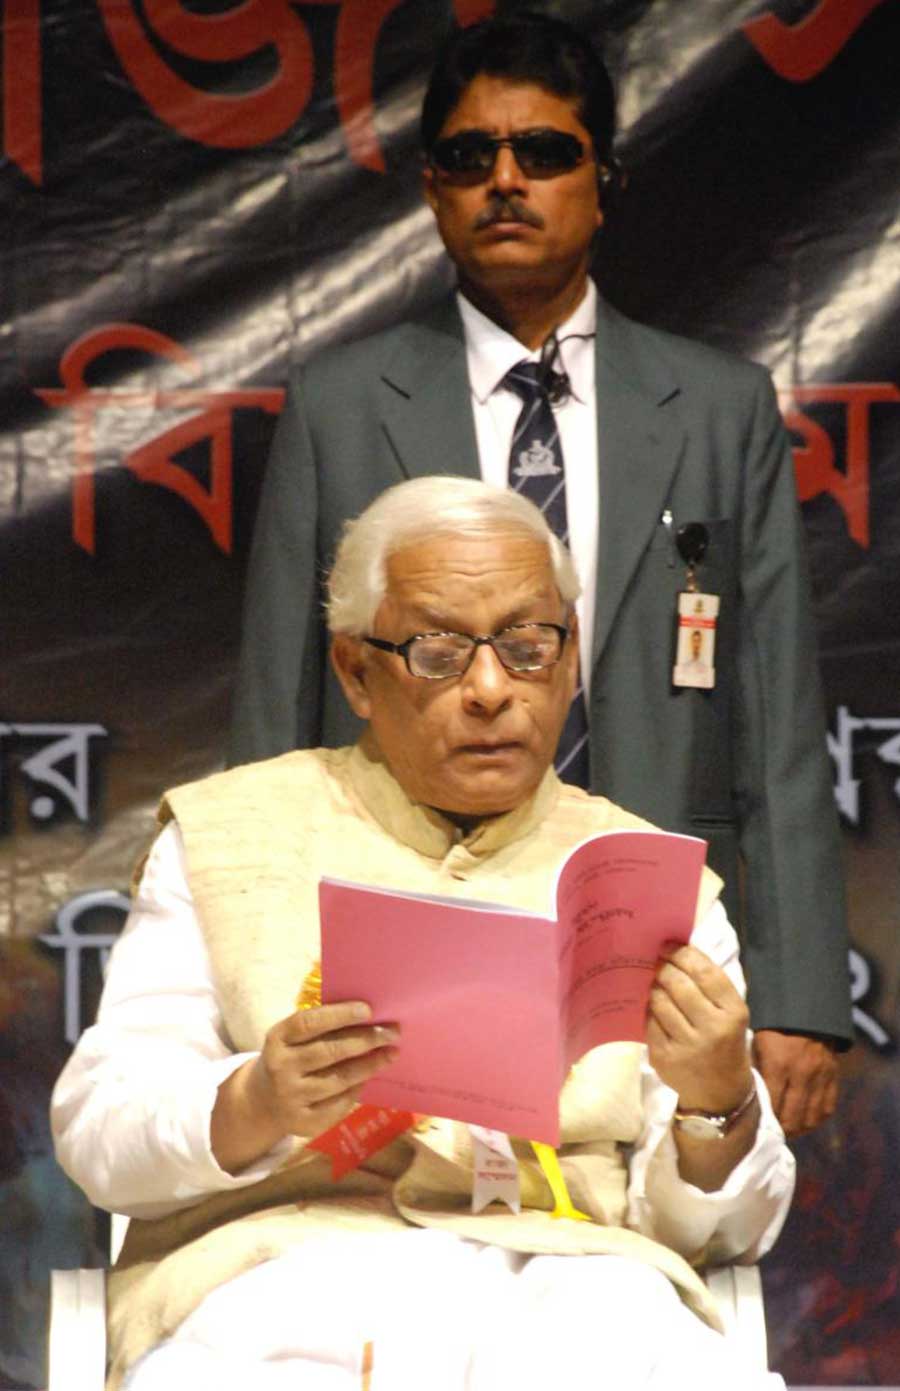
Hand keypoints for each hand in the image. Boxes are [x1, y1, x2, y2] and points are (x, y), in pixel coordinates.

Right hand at [211, 1001, 398, 1172]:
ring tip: (391, 1053)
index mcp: (277, 1039)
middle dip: (365, 1040)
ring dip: (370, 1065)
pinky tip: (370, 1077)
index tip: (368, 1009)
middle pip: (329, 1052)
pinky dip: (358, 1088)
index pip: (309, 1023)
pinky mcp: (304, 1122)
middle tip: (392, 1031)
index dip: (339, 1015)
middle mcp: (281, 1068)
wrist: (263, 1103)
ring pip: (340, 1079)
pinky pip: (340, 1103)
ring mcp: (291, 1097)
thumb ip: (320, 1028)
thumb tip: (367, 1016)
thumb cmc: (290, 1059)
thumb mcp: (292, 1040)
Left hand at [647, 943, 751, 1111]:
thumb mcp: (731, 1014)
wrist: (721, 1093)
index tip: (668, 946)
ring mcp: (687, 1046)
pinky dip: (649, 1012)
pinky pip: (649, 1022)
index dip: (682, 954)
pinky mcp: (665, 1058)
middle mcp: (712, 1029)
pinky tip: (654, 1009)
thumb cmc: (725, 1042)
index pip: (705, 973)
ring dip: (654, 988)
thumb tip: (678, 948)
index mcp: (734, 1013)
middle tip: (658, 962)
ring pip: (659, 1001)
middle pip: (678, 984)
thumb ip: (710, 985)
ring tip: (656, 984)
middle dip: (664, 968)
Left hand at [753, 1030, 838, 1136]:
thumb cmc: (773, 1025)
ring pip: (811, 1118)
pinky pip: (827, 1108)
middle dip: (781, 1129)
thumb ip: (754, 1068)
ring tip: (788, 1131)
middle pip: (792, 1117)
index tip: (755, 1127)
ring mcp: (820, 1076)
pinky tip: (805, 1122)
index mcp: (778, 1064)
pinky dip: (815, 1119)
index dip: (764, 1120)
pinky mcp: (832, 1076)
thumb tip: (745, 1095)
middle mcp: (801, 1074)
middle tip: (772, 1133)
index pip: (771, 1104)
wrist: (806, 1008)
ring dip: (799, 1129)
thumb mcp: (756, 1041)